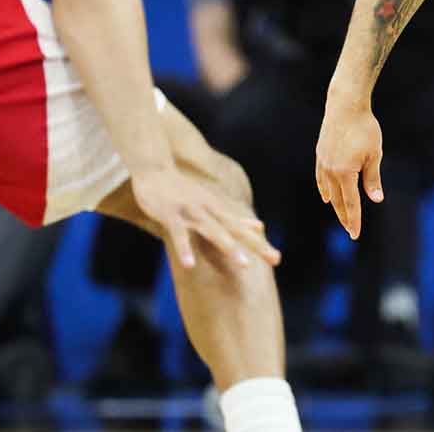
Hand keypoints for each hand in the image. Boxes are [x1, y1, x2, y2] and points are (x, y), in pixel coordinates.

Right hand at [130, 166, 277, 268]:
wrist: (156, 168)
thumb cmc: (184, 190)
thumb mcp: (213, 202)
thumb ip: (234, 216)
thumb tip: (259, 226)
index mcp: (219, 210)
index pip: (244, 230)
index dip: (260, 244)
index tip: (277, 259)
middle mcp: (209, 210)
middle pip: (236, 230)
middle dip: (255, 246)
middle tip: (274, 260)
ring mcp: (191, 212)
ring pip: (213, 230)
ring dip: (229, 246)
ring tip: (245, 265)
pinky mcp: (171, 215)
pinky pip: (179, 234)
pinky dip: (184, 249)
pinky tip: (190, 265)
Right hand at [315, 100, 384, 238]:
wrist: (345, 106)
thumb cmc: (364, 129)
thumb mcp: (374, 155)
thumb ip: (373, 179)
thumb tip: (375, 199)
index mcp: (344, 173)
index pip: (351, 204)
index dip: (354, 220)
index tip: (355, 234)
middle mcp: (330, 171)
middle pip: (338, 201)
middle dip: (345, 217)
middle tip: (350, 231)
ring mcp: (323, 163)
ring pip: (328, 191)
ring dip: (336, 205)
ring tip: (341, 216)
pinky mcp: (320, 155)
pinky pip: (321, 179)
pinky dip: (324, 190)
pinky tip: (326, 197)